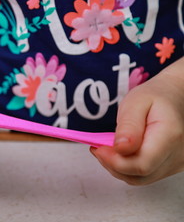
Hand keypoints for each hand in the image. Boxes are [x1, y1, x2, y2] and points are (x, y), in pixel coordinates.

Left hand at [91, 61, 183, 184]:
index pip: (142, 164)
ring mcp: (177, 163)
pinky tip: (118, 153)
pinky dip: (126, 167)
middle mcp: (178, 154)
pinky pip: (144, 175)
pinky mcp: (170, 166)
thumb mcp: (136, 102)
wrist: (174, 97)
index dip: (115, 161)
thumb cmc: (155, 97)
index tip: (98, 148)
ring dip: (117, 167)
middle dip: (112, 164)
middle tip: (98, 146)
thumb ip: (128, 126)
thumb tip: (120, 148)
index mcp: (170, 135)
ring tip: (106, 148)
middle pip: (140, 175)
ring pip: (140, 179)